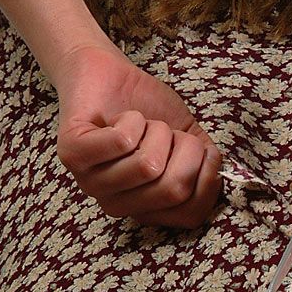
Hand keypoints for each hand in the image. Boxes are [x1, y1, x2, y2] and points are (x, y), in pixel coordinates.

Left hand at [50, 41, 223, 228]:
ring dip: (155, 131)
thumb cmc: (150, 110)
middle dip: (185, 148)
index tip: (204, 151)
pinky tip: (121, 118)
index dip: (209, 180)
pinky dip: (133, 120)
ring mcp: (90, 183)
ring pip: (147, 166)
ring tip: (142, 124)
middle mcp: (116, 204)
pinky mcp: (72, 155)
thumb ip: (207, 166)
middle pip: (173, 189)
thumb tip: (218, 175)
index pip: (189, 215)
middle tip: (167, 132)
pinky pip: (121, 143)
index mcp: (145, 208)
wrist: (108, 75)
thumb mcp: (189, 142)